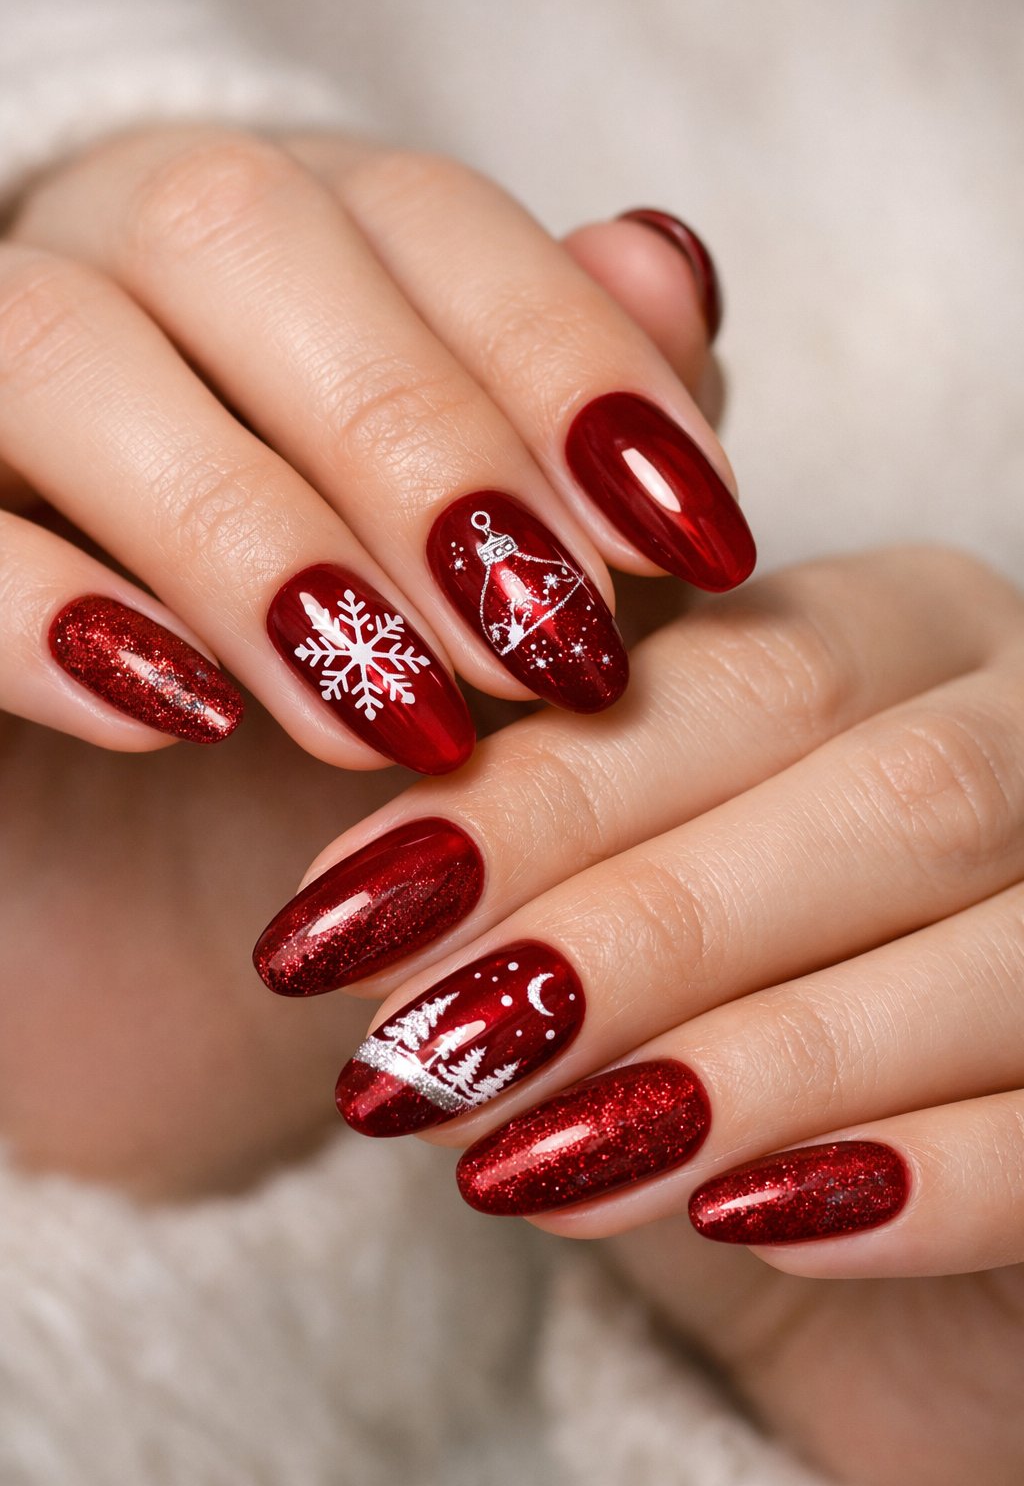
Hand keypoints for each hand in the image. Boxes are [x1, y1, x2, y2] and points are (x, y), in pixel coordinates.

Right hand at [0, 124, 735, 1187]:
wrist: (146, 886)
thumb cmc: (354, 702)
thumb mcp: (496, 582)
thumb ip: (576, 430)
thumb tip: (663, 263)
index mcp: (291, 246)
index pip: (428, 219)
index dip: (572, 366)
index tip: (695, 546)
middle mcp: (117, 270)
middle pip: (241, 235)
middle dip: (418, 444)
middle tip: (548, 651)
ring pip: (54, 345)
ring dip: (250, 531)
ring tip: (396, 715)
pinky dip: (40, 612)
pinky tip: (180, 716)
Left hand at [267, 543, 1023, 1482]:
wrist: (902, 1203)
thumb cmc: (743, 991)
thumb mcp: (632, 894)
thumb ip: (546, 868)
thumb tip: (371, 921)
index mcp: (915, 631)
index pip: (742, 681)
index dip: (537, 806)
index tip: (336, 926)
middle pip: (889, 797)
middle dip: (640, 931)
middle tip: (422, 1057)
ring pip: (997, 952)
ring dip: (751, 1064)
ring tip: (525, 1165)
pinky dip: (921, 1184)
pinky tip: (743, 1222)